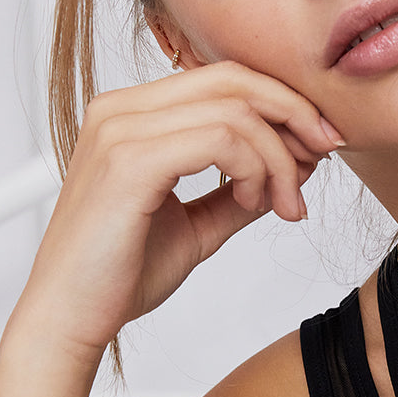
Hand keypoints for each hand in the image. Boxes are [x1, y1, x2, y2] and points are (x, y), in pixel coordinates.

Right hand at [20, 61, 341, 362]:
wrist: (73, 317)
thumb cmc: (123, 272)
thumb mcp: (201, 224)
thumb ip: (243, 189)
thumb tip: (295, 168)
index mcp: (135, 115)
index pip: (225, 79)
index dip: (283, 103)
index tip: (319, 143)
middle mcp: (123, 109)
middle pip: (235, 79)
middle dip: (295, 114)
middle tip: (324, 154)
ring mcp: (122, 130)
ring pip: (236, 112)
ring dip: (278, 160)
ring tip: (282, 204)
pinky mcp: (129, 161)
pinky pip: (220, 140)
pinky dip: (254, 170)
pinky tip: (252, 204)